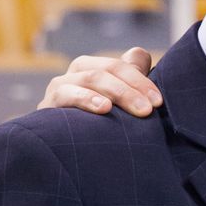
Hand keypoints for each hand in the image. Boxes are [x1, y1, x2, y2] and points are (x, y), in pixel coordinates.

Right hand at [38, 47, 161, 115]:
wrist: (64, 151)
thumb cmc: (97, 123)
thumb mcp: (117, 100)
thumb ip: (130, 75)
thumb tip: (140, 54)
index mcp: (96, 66)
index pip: (122, 65)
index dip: (142, 80)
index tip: (159, 102)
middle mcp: (77, 71)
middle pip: (109, 69)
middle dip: (133, 89)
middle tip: (149, 110)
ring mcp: (60, 85)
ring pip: (91, 78)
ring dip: (117, 92)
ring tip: (137, 109)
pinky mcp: (47, 104)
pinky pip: (66, 94)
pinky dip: (86, 99)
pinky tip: (103, 108)